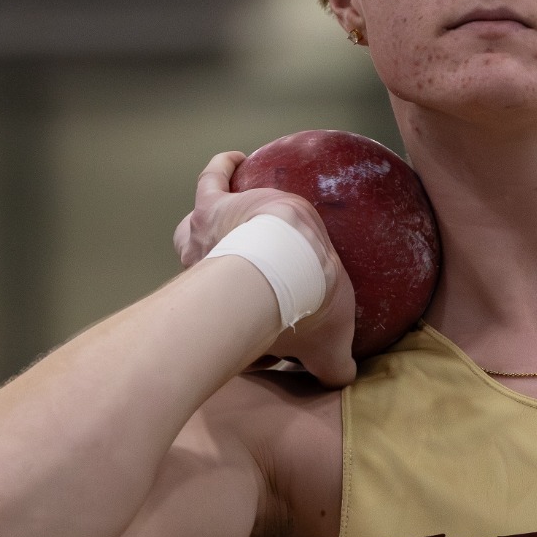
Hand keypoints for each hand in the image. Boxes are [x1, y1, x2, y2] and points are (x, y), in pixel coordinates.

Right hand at [174, 151, 356, 385]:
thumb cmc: (301, 309)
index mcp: (236, 313)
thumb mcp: (327, 345)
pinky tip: (236, 158)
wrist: (283, 267)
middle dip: (206, 275)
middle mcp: (207, 280)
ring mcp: (206, 243)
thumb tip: (344, 378)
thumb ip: (334, 365)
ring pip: (191, 234)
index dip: (249, 325)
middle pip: (198, 274)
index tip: (266, 327)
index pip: (237, 320)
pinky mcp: (214, 208)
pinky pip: (210, 181)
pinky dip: (221, 168)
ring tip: (222, 210)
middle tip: (231, 268)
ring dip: (203, 228)